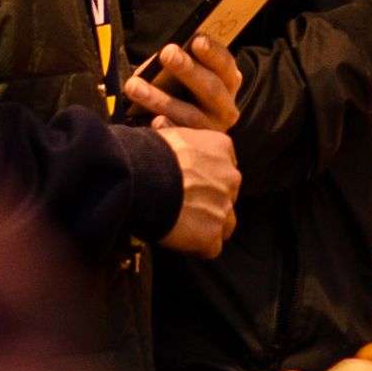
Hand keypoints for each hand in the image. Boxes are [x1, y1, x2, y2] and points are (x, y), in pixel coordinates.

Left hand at [128, 34, 244, 136]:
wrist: (186, 132)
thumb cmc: (181, 92)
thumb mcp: (186, 76)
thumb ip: (178, 65)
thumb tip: (160, 58)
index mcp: (228, 82)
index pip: (225, 64)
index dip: (212, 52)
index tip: (196, 41)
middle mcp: (226, 107)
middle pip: (211, 88)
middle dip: (188, 70)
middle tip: (167, 53)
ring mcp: (212, 130)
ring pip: (192, 116)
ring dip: (162, 100)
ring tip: (135, 86)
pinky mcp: (197, 149)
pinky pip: (182, 140)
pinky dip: (169, 129)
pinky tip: (154, 122)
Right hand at [145, 118, 238, 255]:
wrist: (140, 178)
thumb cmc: (147, 152)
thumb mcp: (164, 134)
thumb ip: (173, 135)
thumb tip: (161, 124)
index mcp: (222, 147)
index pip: (224, 166)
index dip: (207, 177)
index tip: (189, 182)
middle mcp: (231, 177)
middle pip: (227, 195)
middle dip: (210, 202)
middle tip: (183, 205)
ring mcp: (224, 207)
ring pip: (225, 223)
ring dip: (208, 226)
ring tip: (183, 226)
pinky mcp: (212, 234)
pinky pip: (211, 247)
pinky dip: (197, 246)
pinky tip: (179, 239)